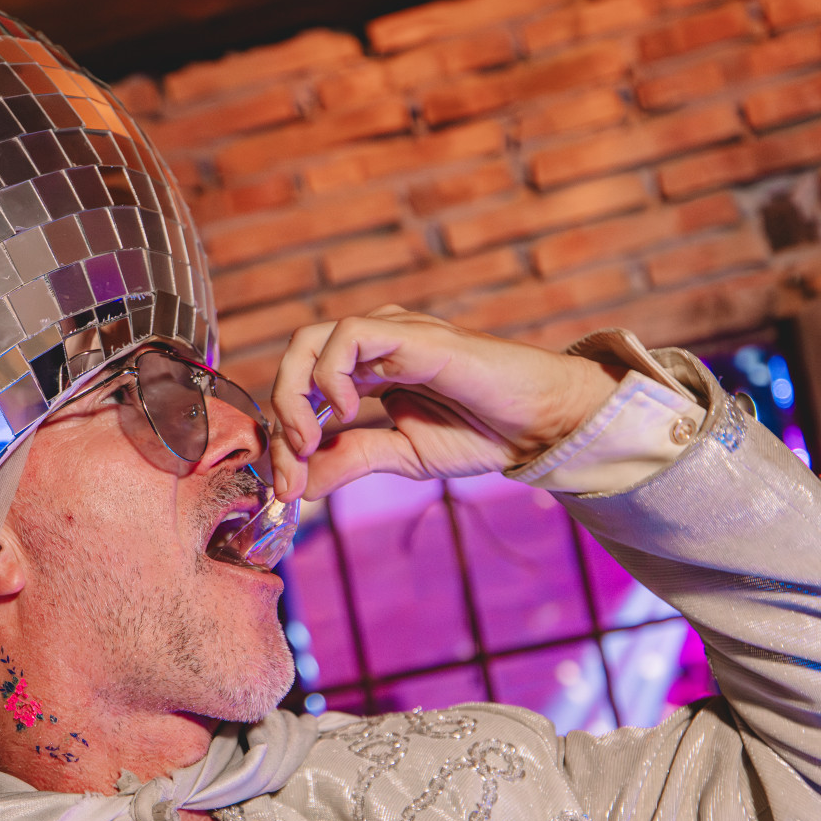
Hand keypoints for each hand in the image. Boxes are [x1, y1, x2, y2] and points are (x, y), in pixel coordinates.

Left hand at [266, 306, 619, 500]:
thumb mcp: (400, 457)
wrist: (539, 424)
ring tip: (310, 440)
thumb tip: (296, 486)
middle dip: (281, 414)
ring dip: (295, 395)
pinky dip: (331, 373)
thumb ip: (348, 462)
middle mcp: (372, 347)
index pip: (302, 391)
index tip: (288, 486)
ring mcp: (390, 335)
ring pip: (311, 340)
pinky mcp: (412, 334)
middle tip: (291, 464)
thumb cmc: (480, 432)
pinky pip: (350, 335)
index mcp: (367, 373)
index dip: (284, 439)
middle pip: (296, 358)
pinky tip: (346, 410)